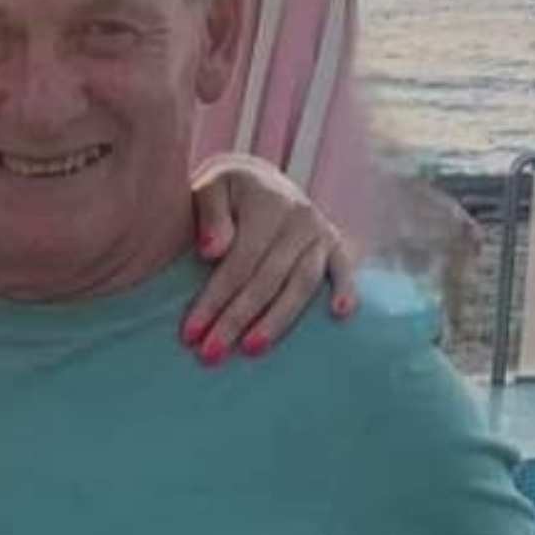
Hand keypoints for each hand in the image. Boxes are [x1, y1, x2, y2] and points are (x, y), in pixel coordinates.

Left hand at [180, 156, 359, 358]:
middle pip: (266, 279)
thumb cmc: (224, 193)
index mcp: (266, 204)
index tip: (190, 333)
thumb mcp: (210, 189)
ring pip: (301, 284)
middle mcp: (299, 218)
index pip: (239, 261)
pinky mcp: (336, 245)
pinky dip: (345, 290)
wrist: (258, 181)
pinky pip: (343, 270)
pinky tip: (339, 315)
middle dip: (236, 320)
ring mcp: (320, 232)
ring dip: (277, 321)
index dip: (215, 299)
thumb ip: (210, 215)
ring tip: (251, 350)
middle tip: (211, 354)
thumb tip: (211, 251)